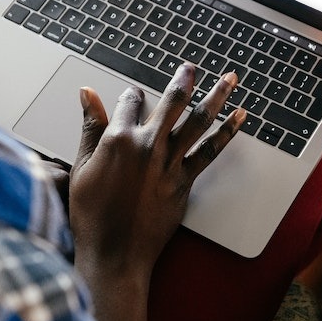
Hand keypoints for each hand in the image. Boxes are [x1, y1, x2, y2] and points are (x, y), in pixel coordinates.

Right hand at [69, 63, 244, 320]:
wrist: (113, 254)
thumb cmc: (90, 214)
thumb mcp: (80, 166)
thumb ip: (90, 127)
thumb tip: (88, 93)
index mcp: (118, 139)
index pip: (130, 102)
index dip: (131, 95)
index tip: (133, 93)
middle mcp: (147, 145)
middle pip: (171, 102)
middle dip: (184, 80)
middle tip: (192, 66)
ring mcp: (169, 163)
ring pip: (198, 121)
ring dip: (216, 97)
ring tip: (231, 79)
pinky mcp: (183, 182)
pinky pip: (210, 152)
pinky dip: (227, 133)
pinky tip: (240, 118)